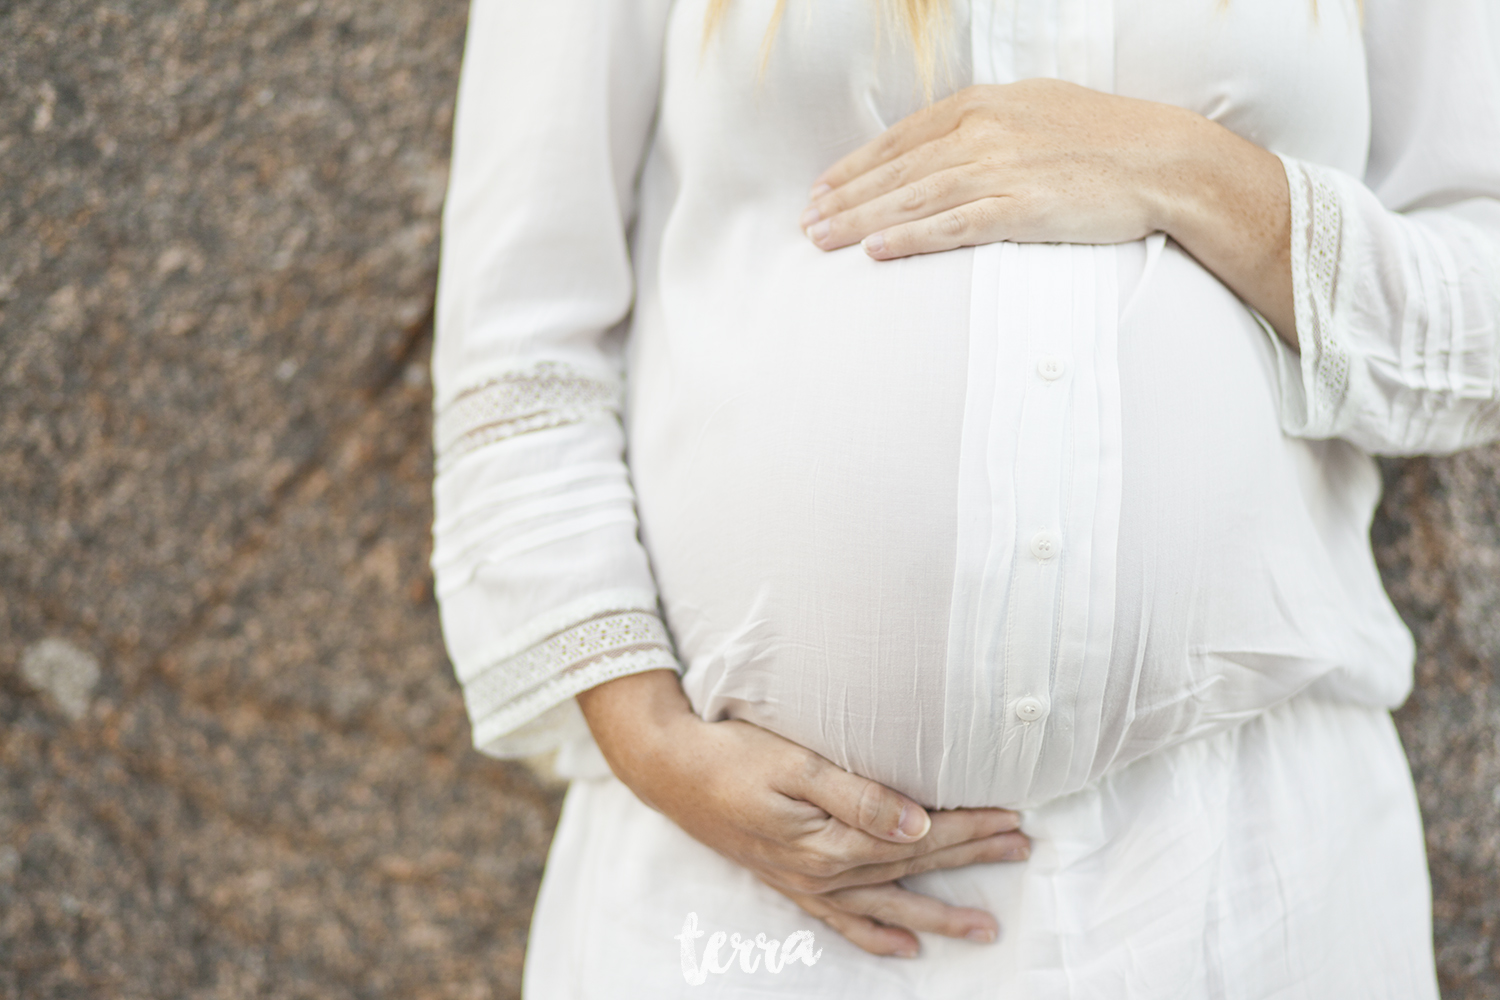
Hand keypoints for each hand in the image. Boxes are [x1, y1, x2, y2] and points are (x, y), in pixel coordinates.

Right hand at [577, 669, 1029, 956]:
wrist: (670, 770)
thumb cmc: (732, 755)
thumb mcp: (795, 764)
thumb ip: (859, 796)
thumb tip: (919, 824)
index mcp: (832, 841)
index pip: (921, 837)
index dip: (970, 827)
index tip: (1014, 817)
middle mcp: (825, 872)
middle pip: (914, 869)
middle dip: (972, 859)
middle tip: (1023, 850)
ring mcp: (807, 883)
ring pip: (888, 903)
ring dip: (938, 912)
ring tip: (984, 927)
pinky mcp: (791, 882)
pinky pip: (843, 921)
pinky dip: (876, 936)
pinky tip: (905, 948)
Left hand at [800, 78, 1296, 343]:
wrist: (1165, 159)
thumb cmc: (1104, 137)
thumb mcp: (1035, 110)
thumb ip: (986, 126)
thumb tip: (947, 144)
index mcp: (982, 105)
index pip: (901, 139)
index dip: (855, 167)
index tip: (822, 189)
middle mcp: (983, 133)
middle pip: (896, 171)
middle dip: (844, 198)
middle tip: (806, 224)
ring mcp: (1001, 169)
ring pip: (912, 199)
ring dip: (860, 220)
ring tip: (822, 240)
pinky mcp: (1021, 207)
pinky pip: (951, 226)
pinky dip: (909, 238)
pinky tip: (875, 251)